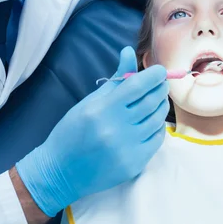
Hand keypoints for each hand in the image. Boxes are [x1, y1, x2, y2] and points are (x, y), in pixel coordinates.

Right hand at [16, 46, 168, 216]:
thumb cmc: (72, 132)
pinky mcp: (134, 165)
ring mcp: (126, 149)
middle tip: (161, 83)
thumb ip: (115, 79)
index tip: (159, 71)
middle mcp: (116, 129)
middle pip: (151, 102)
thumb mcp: (90, 102)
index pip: (137, 86)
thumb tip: (128, 51)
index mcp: (102, 110)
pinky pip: (156, 139)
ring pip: (156, 120)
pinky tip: (152, 120)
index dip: (153, 76)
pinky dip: (158, 126)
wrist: (61, 172)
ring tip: (157, 99)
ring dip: (161, 106)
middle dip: (160, 88)